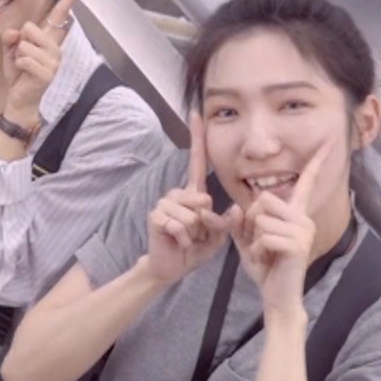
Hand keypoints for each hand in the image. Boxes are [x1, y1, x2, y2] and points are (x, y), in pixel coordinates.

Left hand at [0, 0, 83, 124]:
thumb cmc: (18, 73)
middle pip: (30, 27)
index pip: (59, 16)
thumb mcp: (11, 50)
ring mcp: (53, 61)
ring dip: (17, 55)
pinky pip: (24, 59)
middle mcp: (55, 48)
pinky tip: (23, 74)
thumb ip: (11, 37)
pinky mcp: (48, 73)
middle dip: (19, 41)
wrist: (19, 99)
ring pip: (25, 45)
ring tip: (23, 67)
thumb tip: (16, 33)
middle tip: (22, 56)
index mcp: (48, 40)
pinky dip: (17, 65)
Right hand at [145, 112, 239, 283]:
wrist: (172, 267)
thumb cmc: (195, 247)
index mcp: (194, 193)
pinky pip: (180, 225)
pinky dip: (184, 238)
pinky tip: (178, 242)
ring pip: (192, 214)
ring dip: (194, 233)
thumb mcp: (218, 236)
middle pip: (203, 200)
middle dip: (206, 223)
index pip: (197, 162)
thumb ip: (224, 222)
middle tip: (198, 235)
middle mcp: (178, 193)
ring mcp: (164, 203)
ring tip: (187, 238)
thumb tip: (224, 208)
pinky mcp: (156, 216)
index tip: (196, 114)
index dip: (196, 138)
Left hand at [234, 142, 330, 311]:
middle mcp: (303, 217)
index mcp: (294, 213)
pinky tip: (269, 261)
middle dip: (251, 222)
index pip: (307, 182)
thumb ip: (239, 222)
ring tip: (266, 254)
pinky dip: (258, 251)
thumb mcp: (246, 240)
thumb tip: (236, 208)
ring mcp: (303, 230)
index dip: (317, 160)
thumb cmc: (266, 266)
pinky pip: (264, 236)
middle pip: (262, 198)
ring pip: (259, 218)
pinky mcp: (298, 243)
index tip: (328, 139)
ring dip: (254, 239)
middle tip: (260, 244)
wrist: (277, 295)